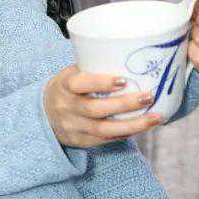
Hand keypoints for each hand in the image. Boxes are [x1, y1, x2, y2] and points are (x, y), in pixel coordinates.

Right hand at [44, 65, 164, 148]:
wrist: (43, 113)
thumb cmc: (67, 87)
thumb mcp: (72, 73)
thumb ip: (93, 68)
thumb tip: (133, 57)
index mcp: (64, 85)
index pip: (80, 84)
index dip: (101, 83)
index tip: (123, 80)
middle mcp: (66, 107)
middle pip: (95, 109)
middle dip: (125, 104)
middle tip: (149, 97)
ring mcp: (72, 127)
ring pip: (104, 130)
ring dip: (132, 125)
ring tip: (155, 117)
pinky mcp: (80, 141)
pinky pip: (105, 140)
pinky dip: (125, 133)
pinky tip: (141, 126)